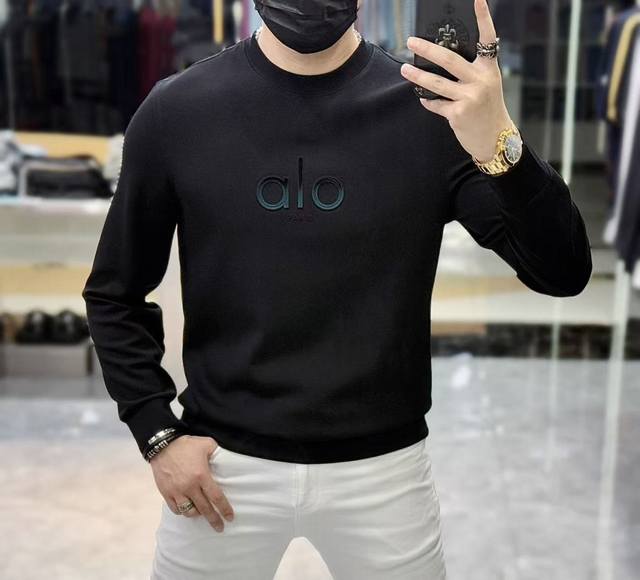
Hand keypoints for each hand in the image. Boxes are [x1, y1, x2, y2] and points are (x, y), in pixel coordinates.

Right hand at [149, 434, 234, 531]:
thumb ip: (217, 453)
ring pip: (189, 511)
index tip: (230, 517)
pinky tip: (187, 508)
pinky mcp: (166, 493)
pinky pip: (176, 509)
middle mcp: (190, 487)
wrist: (163, 445)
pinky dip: (182, 511)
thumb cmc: (187, 445)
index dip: (224, 509)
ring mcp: (177, 491)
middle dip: (214, 520)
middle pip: (204, 509)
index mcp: (202, 476)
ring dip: (198, 515)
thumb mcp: (207, 444)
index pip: (216, 497)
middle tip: (220, 528)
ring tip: (202, 514)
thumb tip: (225, 460)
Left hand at [400, 0, 512, 162]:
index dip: (483, 17)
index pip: (487, 38)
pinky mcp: (458, 114)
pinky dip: (428, 101)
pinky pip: (436, 104)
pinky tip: (423, 99)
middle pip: (449, 59)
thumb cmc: (488, 109)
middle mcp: (480, 80)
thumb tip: (441, 61)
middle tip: (411, 41)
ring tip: (404, 69)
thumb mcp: (486, 85)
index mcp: (489, 69)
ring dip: (417, 76)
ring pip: (436, 83)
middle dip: (427, 49)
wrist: (495, 139)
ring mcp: (469, 97)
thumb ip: (470, 72)